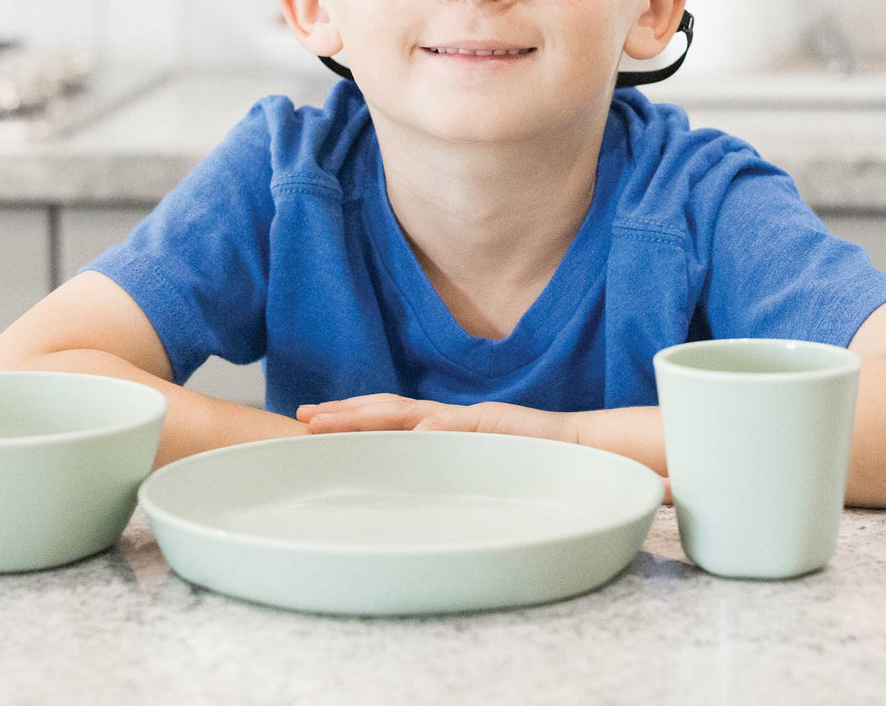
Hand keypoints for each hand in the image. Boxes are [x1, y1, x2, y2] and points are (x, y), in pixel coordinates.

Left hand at [295, 394, 672, 505]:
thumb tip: (408, 474)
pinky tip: (408, 432)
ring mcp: (470, 421)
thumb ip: (446, 467)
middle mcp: (450, 419)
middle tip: (301, 417)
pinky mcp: (496, 426)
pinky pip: (460, 427)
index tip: (312, 424)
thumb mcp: (477, 469)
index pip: (389, 421)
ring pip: (412, 412)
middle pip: (388, 411)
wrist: (583, 449)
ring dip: (369, 416)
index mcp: (444, 430)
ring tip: (330, 421)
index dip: (350, 420)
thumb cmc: (532, 464)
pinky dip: (434, 428)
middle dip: (343, 413)